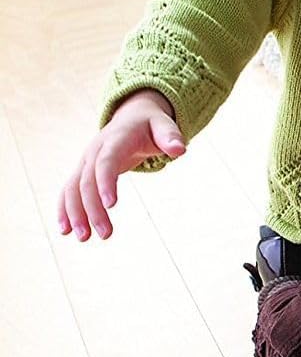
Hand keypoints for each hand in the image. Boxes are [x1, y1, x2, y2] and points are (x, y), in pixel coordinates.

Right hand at [58, 89, 184, 241]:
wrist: (131, 118)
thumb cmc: (151, 125)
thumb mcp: (164, 126)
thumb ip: (171, 137)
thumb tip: (179, 150)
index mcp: (115, 140)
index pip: (106, 163)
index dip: (106, 183)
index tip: (111, 206)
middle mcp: (94, 151)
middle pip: (87, 182)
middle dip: (93, 209)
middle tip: (105, 234)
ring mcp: (86, 161)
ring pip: (73, 189)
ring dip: (75, 213)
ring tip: (85, 238)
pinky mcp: (83, 171)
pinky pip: (68, 191)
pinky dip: (64, 209)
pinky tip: (66, 231)